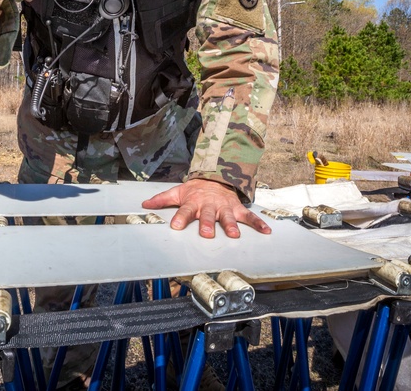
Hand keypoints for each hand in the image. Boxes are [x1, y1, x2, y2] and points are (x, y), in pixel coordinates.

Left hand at [141, 179, 271, 238]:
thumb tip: (144, 204)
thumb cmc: (196, 189)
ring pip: (228, 217)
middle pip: (208, 215)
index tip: (176, 226)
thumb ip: (162, 199)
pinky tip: (266, 231)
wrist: (217, 176)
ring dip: (231, 225)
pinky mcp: (237, 208)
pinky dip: (258, 223)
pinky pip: (249, 217)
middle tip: (207, 233)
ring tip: (234, 234)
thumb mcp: (178, 191)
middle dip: (207, 224)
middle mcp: (210, 206)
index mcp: (194, 202)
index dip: (180, 218)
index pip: (185, 211)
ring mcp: (225, 207)